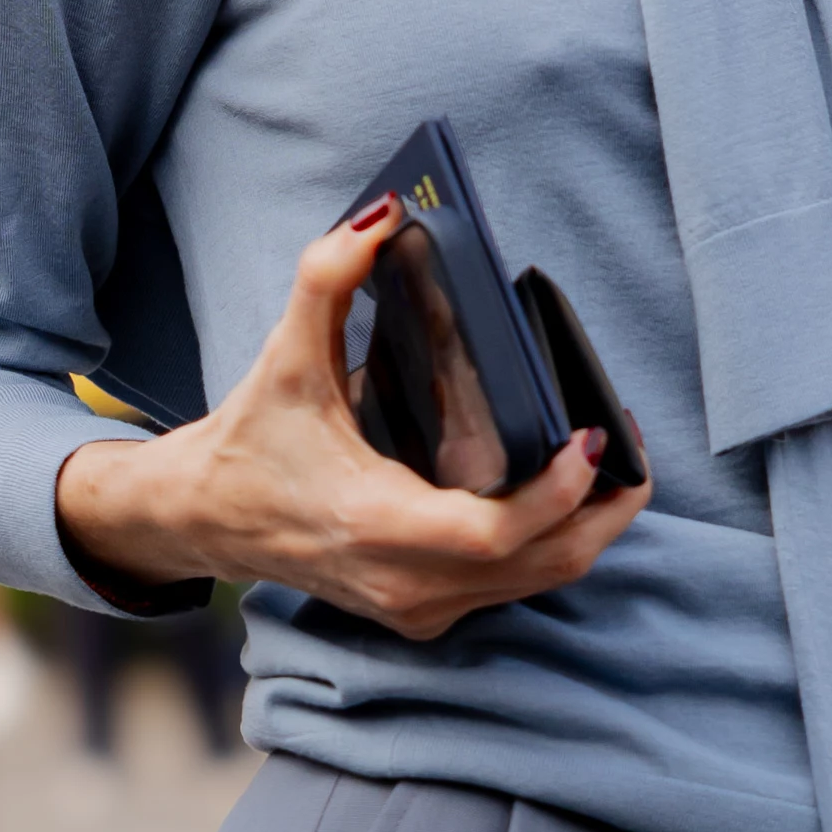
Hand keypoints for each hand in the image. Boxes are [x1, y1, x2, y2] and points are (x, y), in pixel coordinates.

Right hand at [54, 196, 650, 641]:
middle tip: (628, 441)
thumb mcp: (284, 358)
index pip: (496, 532)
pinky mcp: (424, 615)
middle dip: (605, 509)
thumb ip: (326, 278)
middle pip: (546, 566)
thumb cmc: (251, 441)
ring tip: (611, 460)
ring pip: (540, 583)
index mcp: (375, 524)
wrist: (204, 519)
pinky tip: (561, 493)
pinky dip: (550, 545)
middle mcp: (405, 583)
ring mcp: (418, 609)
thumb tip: (383, 215)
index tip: (591, 436)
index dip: (556, 491)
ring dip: (587, 527)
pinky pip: (514, 588)